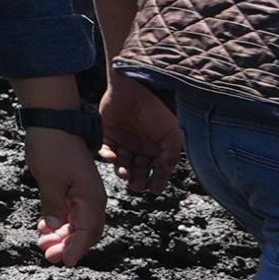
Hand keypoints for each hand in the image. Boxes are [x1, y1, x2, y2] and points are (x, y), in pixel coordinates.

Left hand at [25, 124, 108, 262]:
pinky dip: (59, 221)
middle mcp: (92, 198)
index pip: (88, 232)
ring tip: (42, 244)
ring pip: (76, 222)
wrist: (52, 120)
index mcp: (92, 198)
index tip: (64, 262)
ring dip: (62, 235)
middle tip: (47, 256)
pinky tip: (44, 228)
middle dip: (68, 245)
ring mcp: (82, 192)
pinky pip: (69, 211)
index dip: (76, 249)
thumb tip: (53, 228)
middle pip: (85, 231)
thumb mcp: (50, 180)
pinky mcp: (72, 186)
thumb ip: (53, 207)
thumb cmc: (52, 148)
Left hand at [103, 78, 184, 193]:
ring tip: (124, 174)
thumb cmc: (155, 109)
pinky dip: (108, 156)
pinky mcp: (107, 135)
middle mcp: (140, 148)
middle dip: (138, 179)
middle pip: (139, 170)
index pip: (158, 170)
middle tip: (136, 185)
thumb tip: (167, 170)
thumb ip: (172, 153)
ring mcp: (123, 142)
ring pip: (123, 163)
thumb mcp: (171, 132)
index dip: (158, 181)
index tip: (155, 190)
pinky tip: (112, 158)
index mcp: (157, 149)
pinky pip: (106, 151)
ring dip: (123, 171)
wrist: (133, 89)